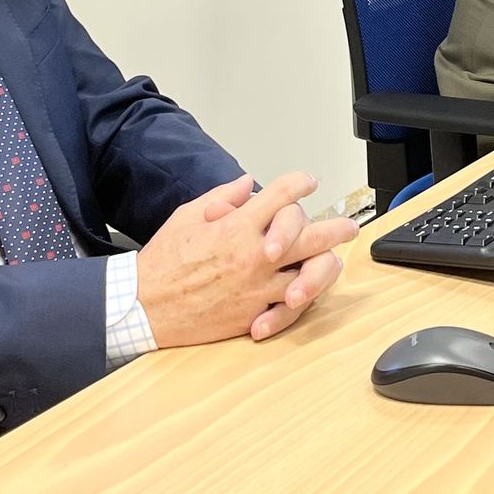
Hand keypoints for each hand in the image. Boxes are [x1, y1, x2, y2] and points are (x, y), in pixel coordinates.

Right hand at [136, 172, 358, 349]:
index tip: (308, 182)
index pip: (281, 195)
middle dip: (335, 227)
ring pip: (310, 273)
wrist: (145, 306)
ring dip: (327, 264)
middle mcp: (254, 253)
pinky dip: (303, 298)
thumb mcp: (188, 216)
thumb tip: (247, 185)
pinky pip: (291, 306)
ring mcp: (258, 285)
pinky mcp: (255, 311)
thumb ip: (222, 197)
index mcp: (237, 225)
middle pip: (310, 235)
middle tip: (348, 225)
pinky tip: (311, 290)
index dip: (299, 184)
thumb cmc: (162, 262)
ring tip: (337, 259)